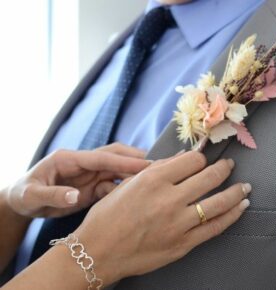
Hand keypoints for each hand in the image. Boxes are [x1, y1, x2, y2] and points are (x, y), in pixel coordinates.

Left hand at [6, 143, 150, 217]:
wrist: (23, 203)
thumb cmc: (24, 195)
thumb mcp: (31, 196)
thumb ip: (52, 195)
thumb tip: (75, 196)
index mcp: (69, 159)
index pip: (101, 157)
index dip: (124, 161)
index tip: (146, 165)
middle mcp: (84, 163)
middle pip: (115, 156)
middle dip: (136, 159)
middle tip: (161, 165)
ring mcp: (90, 174)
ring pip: (118, 170)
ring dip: (135, 173)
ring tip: (157, 179)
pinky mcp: (93, 186)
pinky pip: (114, 185)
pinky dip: (126, 188)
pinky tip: (138, 195)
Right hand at [74, 151, 250, 284]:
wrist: (98, 252)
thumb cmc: (108, 216)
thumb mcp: (128, 184)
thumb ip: (158, 170)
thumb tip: (183, 159)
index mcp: (153, 180)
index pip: (192, 160)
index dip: (200, 158)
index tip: (203, 159)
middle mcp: (168, 199)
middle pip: (209, 177)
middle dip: (224, 168)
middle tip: (230, 166)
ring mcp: (178, 223)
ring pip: (218, 202)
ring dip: (236, 192)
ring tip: (245, 187)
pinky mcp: (183, 244)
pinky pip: (215, 227)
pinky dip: (232, 215)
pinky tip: (241, 207)